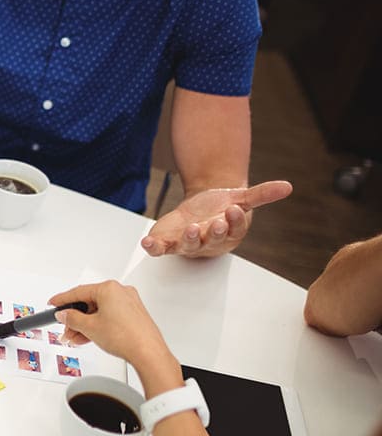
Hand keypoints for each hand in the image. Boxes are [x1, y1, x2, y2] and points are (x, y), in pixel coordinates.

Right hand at [49, 281, 174, 370]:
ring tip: (75, 337)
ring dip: (85, 325)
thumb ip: (72, 318)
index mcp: (109, 288)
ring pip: (99, 311)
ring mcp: (128, 303)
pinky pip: (109, 317)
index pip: (79, 292)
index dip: (63, 300)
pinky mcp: (133, 315)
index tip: (54, 303)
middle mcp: (120, 292)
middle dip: (75, 318)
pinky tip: (89, 336)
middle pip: (89, 303)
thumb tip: (65, 314)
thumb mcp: (90, 327)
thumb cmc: (126, 336)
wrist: (148, 353)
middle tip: (65, 328)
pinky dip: (98, 325)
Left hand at [141, 181, 291, 257]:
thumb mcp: (241, 198)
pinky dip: (153, 247)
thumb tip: (288, 186)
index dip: (234, 221)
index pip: (233, 229)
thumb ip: (262, 194)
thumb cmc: (220, 208)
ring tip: (190, 229)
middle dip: (213, 232)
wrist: (199, 210)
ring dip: (189, 238)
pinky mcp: (168, 243)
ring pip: (188, 245)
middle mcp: (208, 241)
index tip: (234, 209)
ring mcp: (186, 243)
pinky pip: (160, 249)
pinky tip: (148, 242)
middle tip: (215, 223)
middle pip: (212, 239)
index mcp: (227, 233)